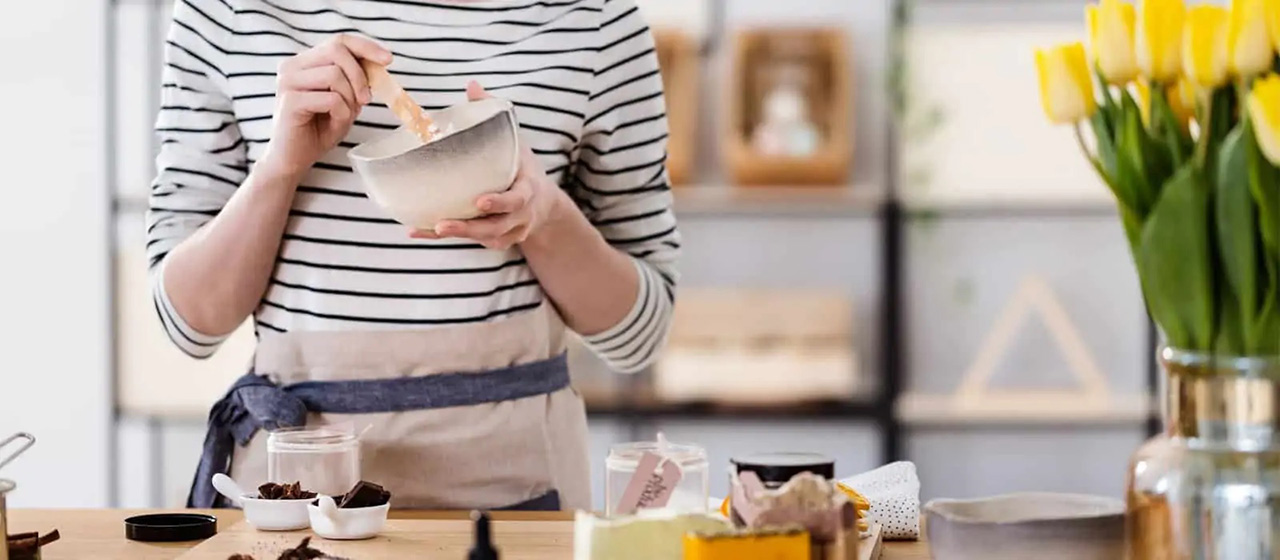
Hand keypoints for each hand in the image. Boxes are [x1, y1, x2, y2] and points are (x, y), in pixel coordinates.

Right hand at [259, 35, 391, 180]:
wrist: (294, 160)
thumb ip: (356, 82)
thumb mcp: (345, 101)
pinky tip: (334, 123)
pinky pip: (330, 98)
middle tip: (366, 99)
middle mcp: (292, 66)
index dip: (366, 47)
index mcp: (305, 62)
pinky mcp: (290, 101)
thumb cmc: (317, 130)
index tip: (388, 59)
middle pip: (337, 50)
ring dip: (349, 98)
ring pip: (334, 74)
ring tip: (344, 116)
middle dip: (359, 75)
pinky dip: (341, 113)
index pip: (338, 41)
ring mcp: (288, 82)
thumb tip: (377, 65)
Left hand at [411, 82, 567, 249]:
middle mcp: (520, 215)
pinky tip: (423, 231)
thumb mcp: (517, 142)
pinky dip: (450, 239)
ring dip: (457, 235)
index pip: (517, 199)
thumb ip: (495, 115)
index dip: (500, 202)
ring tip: (428, 228)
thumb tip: (472, 85)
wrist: (544, 205)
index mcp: (527, 190)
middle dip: (470, 227)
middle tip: (442, 223)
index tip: (479, 201)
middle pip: (497, 226)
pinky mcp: (498, 240)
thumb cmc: (523, 168)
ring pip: (485, 237)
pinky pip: (475, 243)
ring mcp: (510, 231)